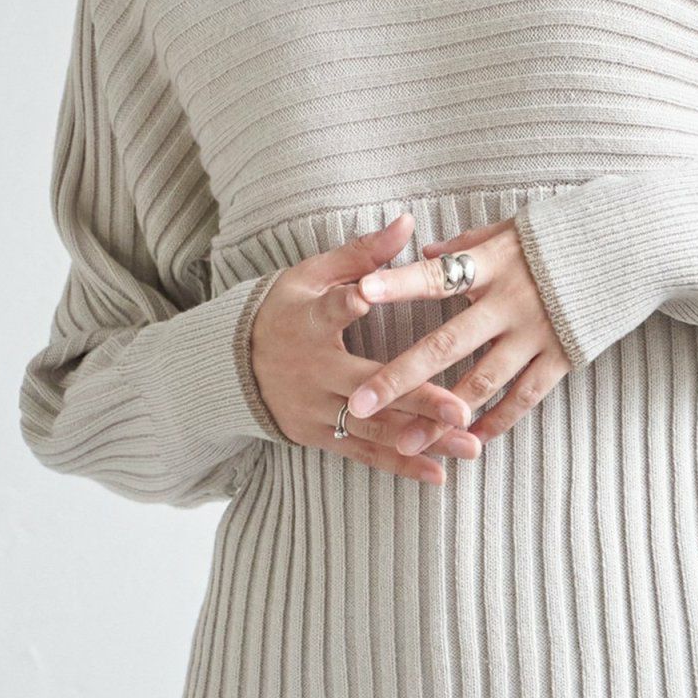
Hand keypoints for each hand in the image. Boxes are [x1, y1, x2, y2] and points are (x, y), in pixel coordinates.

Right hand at [248, 214, 484, 486]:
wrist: (229, 365)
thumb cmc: (284, 309)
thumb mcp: (312, 274)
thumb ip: (362, 254)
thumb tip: (407, 222)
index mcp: (308, 321)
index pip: (331, 311)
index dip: (348, 304)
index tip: (368, 301)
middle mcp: (312, 371)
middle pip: (369, 386)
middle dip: (419, 399)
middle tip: (464, 410)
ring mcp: (314, 409)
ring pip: (374, 428)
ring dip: (424, 439)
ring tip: (469, 446)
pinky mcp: (317, 436)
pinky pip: (363, 454)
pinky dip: (400, 466)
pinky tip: (438, 475)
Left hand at [343, 217, 570, 453]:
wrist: (635, 244)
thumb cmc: (564, 230)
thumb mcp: (512, 227)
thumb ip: (466, 244)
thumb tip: (423, 253)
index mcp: (492, 264)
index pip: (435, 276)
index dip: (398, 285)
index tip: (359, 293)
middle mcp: (510, 302)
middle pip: (446, 345)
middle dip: (400, 377)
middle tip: (359, 403)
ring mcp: (537, 333)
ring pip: (482, 382)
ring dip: (441, 415)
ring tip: (405, 442)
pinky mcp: (564, 355)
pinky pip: (525, 396)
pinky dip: (497, 420)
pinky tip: (470, 439)